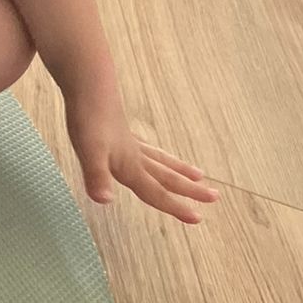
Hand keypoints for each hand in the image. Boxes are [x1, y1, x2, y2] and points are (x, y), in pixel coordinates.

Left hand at [63, 86, 217, 223]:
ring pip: (161, 161)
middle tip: (215, 197)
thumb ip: (97, 177)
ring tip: (199, 175)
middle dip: (190, 190)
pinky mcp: (123, 131)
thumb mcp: (89, 152)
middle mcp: (135, 156)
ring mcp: (130, 143)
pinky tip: (152, 154)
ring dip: (180, 171)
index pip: (156, 192)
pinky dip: (157, 155)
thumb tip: (104, 201)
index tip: (198, 218)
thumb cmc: (88, 120)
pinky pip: (147, 148)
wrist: (89, 84)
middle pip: (167, 177)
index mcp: (130, 166)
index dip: (175, 207)